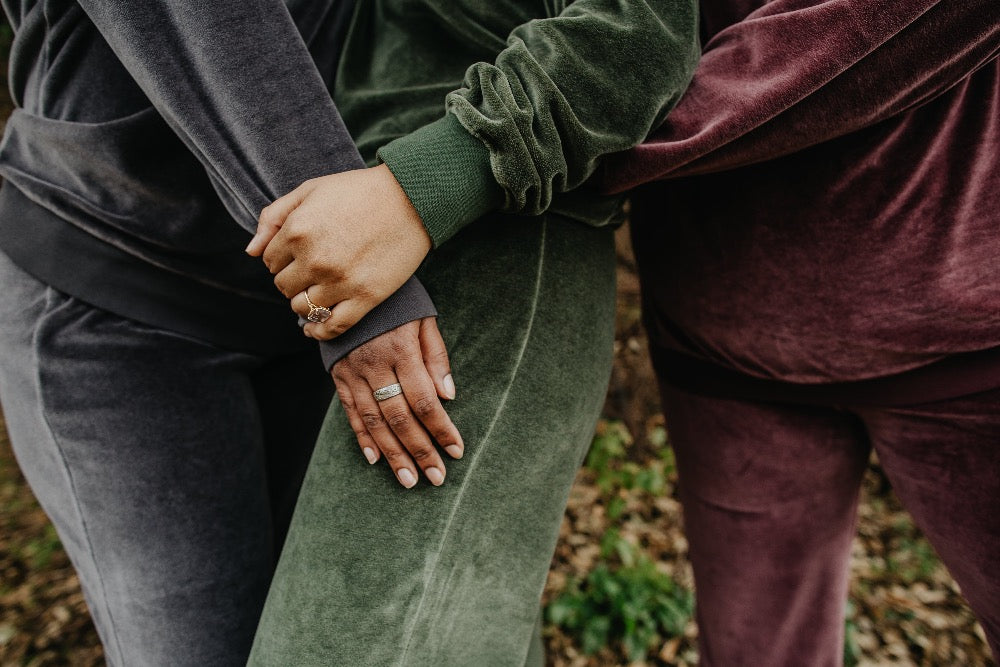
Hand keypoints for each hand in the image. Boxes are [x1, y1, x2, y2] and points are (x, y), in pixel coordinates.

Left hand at [246, 165, 431, 339]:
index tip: (298, 254)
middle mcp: (315, 259)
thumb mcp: (310, 190)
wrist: (411, 200)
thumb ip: (274, 216)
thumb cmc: (359, 191)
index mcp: (297, 230)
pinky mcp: (365, 298)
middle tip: (311, 270)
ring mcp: (340, 282)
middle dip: (292, 279)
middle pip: (283, 287)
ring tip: (318, 290)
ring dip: (305, 302)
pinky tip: (315, 327)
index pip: (268, 261)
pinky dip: (319, 331)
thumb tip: (250, 251)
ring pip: (302, 308)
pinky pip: (331, 327)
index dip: (281, 258)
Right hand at [331, 317, 462, 487]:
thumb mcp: (424, 318)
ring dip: (393, 454)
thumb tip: (448, 396)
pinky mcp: (339, 375)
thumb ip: (436, 356)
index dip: (441, 428)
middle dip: (420, 450)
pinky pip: (350, 412)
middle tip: (435, 478)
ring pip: (374, 421)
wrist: (350, 283)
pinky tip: (375, 459)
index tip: (456, 451)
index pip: (424, 400)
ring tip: (408, 479)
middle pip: (399, 417)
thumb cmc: (398, 302)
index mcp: (401, 350)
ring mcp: (354, 372)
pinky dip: (363, 437)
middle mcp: (375, 364)